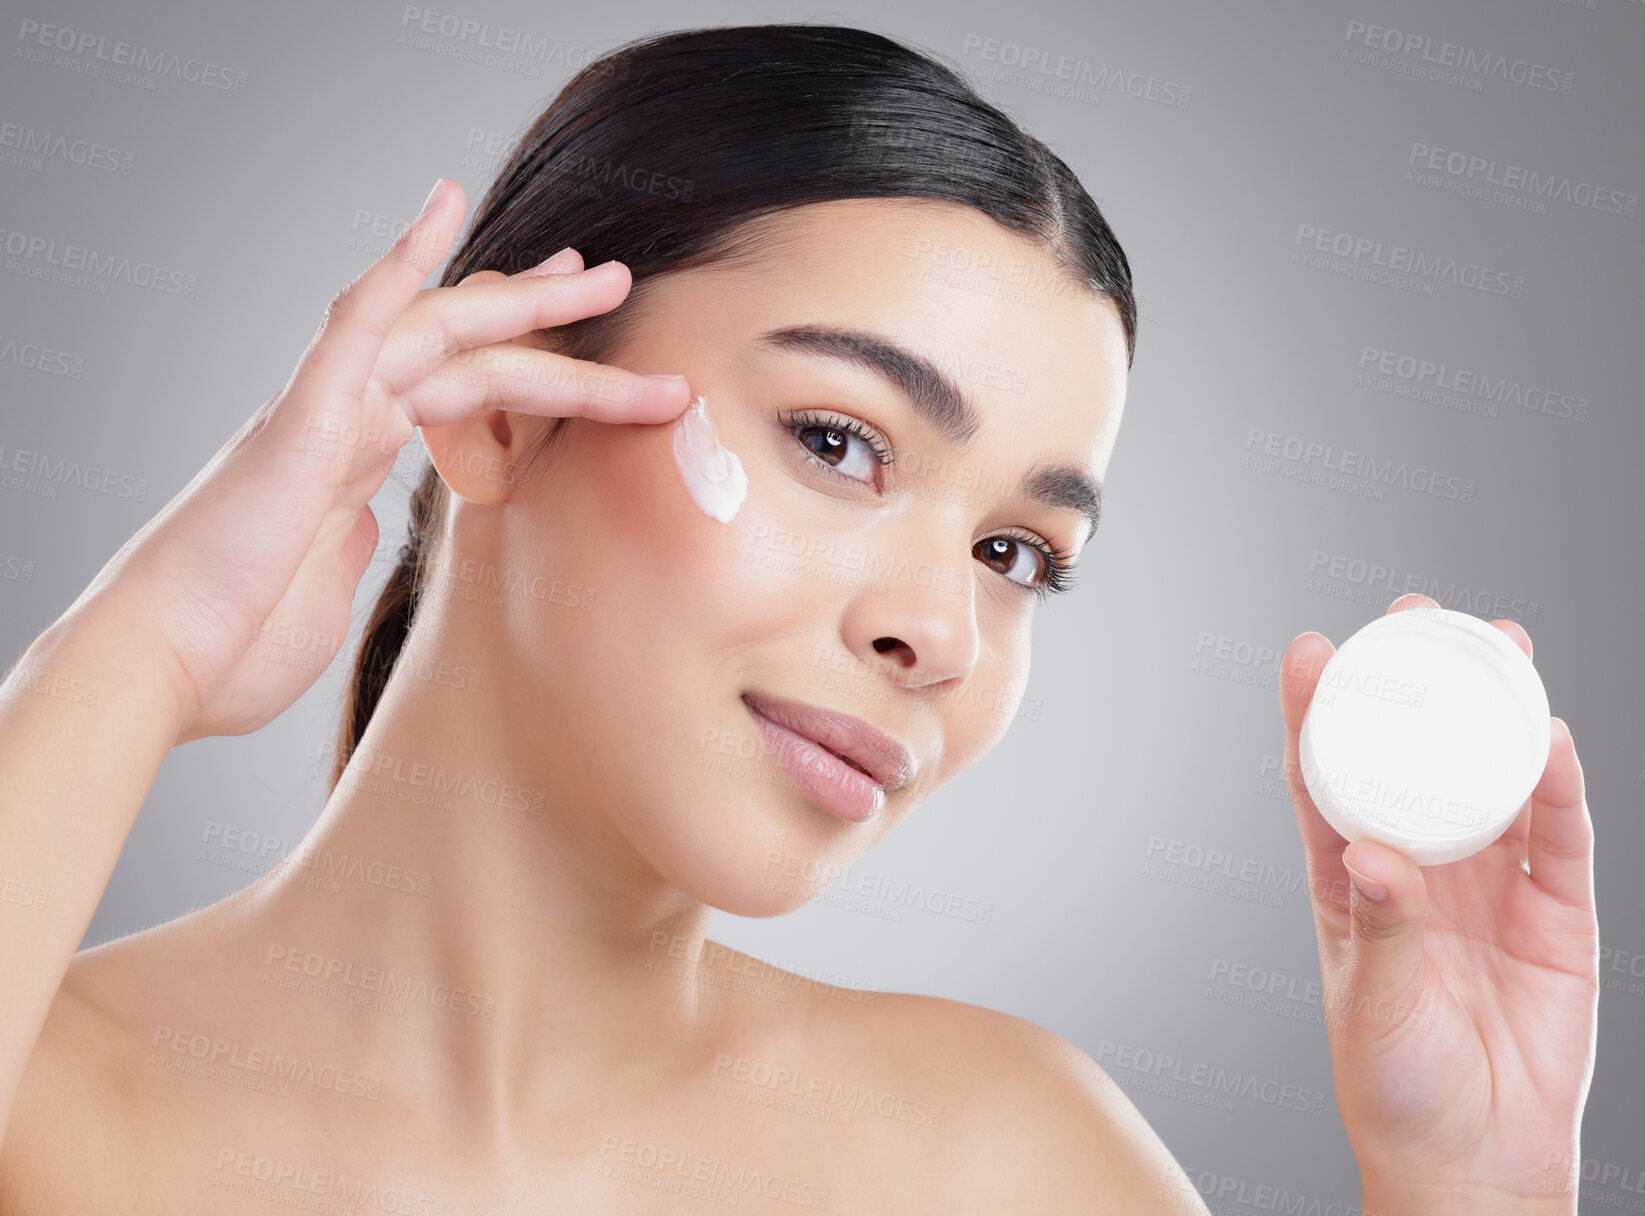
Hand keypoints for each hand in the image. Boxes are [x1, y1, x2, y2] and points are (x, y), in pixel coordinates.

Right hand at [81, 177, 690, 744]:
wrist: (162, 669)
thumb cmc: (231, 646)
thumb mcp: (323, 587)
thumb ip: (350, 543)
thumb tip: (367, 526)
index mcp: (353, 460)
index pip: (454, 388)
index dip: (521, 358)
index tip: (575, 337)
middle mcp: (344, 421)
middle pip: (465, 349)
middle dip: (546, 318)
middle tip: (616, 282)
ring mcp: (325, 412)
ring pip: (442, 331)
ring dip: (526, 301)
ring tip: (601, 273)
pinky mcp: (302, 420)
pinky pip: (358, 319)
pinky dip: (402, 259)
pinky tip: (446, 202)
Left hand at [1278, 594, 1597, 1211]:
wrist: (1474, 1159)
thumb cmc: (1398, 1084)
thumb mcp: (1376, 1001)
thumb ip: (1385, 926)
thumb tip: (1375, 856)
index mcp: (1352, 880)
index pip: (1326, 777)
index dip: (1317, 712)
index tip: (1309, 649)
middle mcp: (1419, 866)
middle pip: (1414, 754)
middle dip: (1416, 684)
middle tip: (1416, 615)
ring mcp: (1489, 885)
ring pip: (1490, 777)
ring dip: (1493, 713)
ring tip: (1498, 645)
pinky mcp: (1555, 914)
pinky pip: (1557, 838)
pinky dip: (1556, 789)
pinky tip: (1548, 739)